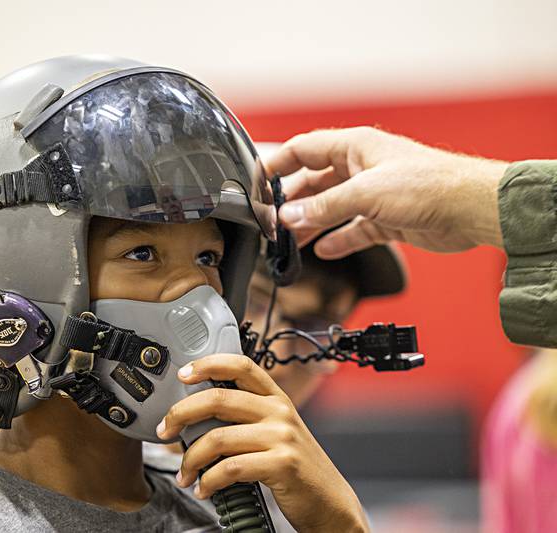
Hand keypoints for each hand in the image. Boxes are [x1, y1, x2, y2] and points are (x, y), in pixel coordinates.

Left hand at [156, 354, 367, 531]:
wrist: (329, 503)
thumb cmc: (295, 467)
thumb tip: (195, 414)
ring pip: (218, 437)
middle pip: (218, 398)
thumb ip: (245, 417)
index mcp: (275, 398)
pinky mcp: (282, 464)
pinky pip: (231, 468)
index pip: (241, 365)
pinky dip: (209, 481)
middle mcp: (279, 411)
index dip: (208, 364)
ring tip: (185, 473)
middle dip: (181, 413)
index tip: (183, 373)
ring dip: (191, 459)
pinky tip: (204, 488)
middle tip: (165, 430)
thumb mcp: (275, 431)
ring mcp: (282, 437)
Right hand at [267, 126, 508, 258]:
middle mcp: (361, 167)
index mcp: (354, 147)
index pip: (303, 150)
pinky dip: (338, 240)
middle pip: (314, 183)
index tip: (257, 182)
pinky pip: (352, 229)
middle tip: (273, 221)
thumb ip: (323, 208)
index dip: (278, 165)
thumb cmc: (429, 184)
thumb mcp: (365, 194)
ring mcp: (373, 193)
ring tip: (290, 240)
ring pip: (330, 208)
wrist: (470, 209)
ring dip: (311, 223)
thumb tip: (289, 217)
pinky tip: (324, 250)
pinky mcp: (386, 218)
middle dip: (292, 202)